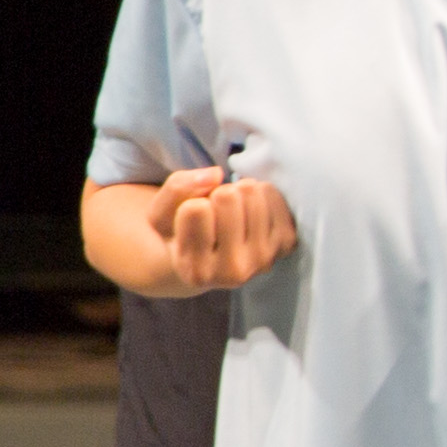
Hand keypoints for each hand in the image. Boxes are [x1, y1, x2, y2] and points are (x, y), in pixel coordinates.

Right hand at [143, 162, 299, 289]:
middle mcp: (233, 272)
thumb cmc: (181, 235)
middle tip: (214, 214)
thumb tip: (216, 174)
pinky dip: (259, 193)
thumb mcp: (160, 215)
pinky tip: (250, 211)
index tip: (192, 222)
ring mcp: (264, 259)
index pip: (196, 209)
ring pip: (251, 191)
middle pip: (227, 196)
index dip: (191, 204)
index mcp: (196, 271)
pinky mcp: (286, 243)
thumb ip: (176, 189)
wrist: (213, 261)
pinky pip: (272, 193)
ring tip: (231, 213)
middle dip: (216, 195)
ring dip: (238, 192)